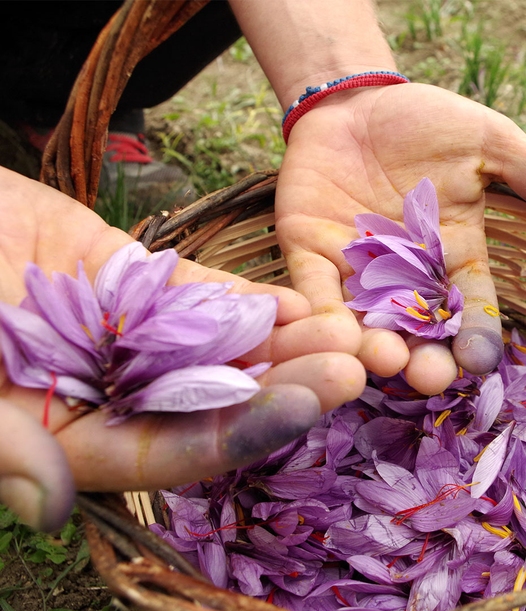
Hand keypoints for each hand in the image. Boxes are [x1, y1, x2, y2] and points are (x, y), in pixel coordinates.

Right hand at [0, 167, 366, 529]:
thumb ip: (2, 439)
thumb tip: (46, 509)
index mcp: (76, 436)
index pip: (170, 450)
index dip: (239, 431)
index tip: (305, 406)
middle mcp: (115, 394)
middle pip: (213, 401)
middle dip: (284, 385)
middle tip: (354, 366)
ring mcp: (131, 338)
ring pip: (218, 350)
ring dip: (282, 344)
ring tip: (345, 330)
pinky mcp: (136, 286)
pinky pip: (198, 298)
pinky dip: (243, 300)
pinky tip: (294, 299)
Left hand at [275, 83, 525, 393]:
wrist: (354, 103)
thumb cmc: (422, 121)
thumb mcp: (484, 143)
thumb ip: (524, 174)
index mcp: (448, 254)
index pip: (466, 307)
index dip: (474, 336)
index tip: (478, 361)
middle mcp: (401, 274)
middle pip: (415, 328)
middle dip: (422, 356)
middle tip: (426, 377)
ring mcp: (353, 268)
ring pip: (363, 320)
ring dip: (372, 345)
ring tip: (385, 361)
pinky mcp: (310, 255)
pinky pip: (313, 291)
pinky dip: (321, 314)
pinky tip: (333, 335)